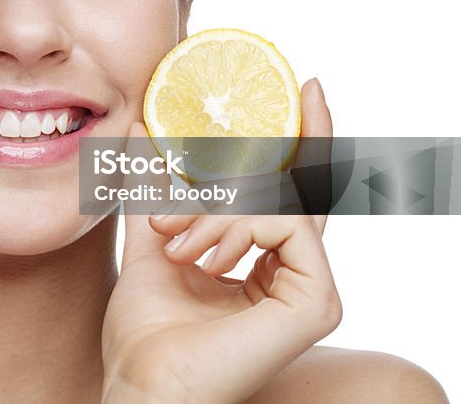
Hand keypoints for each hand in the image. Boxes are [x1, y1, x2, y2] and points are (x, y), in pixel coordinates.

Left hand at [101, 79, 338, 402]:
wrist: (141, 381)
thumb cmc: (145, 329)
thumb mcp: (150, 238)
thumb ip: (155, 186)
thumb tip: (143, 126)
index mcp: (262, 263)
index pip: (287, 193)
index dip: (302, 140)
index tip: (304, 89)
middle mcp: (294, 273)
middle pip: (307, 189)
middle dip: (302, 133)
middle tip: (303, 86)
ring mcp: (312, 289)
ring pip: (284, 204)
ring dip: (218, 210)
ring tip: (175, 240)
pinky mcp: (319, 302)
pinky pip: (287, 226)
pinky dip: (237, 229)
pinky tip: (203, 256)